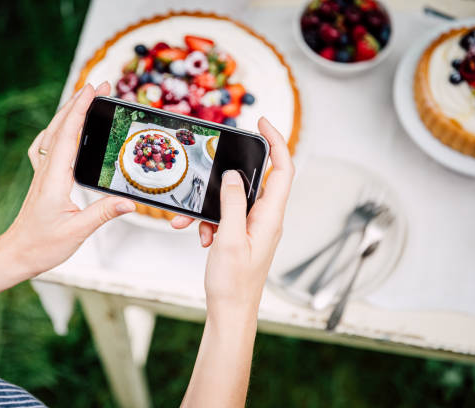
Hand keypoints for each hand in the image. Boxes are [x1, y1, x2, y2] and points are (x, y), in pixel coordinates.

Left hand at [0, 82, 134, 276]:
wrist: (17, 253)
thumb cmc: (42, 245)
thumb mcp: (76, 232)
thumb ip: (103, 214)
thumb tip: (129, 201)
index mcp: (55, 178)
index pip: (68, 135)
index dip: (81, 109)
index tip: (94, 89)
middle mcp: (46, 170)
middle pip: (60, 126)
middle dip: (80, 102)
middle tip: (101, 86)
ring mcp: (43, 172)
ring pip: (53, 133)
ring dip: (69, 111)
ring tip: (87, 98)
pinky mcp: (43, 178)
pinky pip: (47, 145)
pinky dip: (57, 129)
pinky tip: (61, 129)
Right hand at [172, 118, 293, 317]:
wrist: (231, 311)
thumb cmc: (234, 282)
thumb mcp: (229, 239)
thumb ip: (232, 204)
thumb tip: (234, 175)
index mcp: (270, 217)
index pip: (283, 170)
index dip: (277, 142)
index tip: (263, 123)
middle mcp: (266, 218)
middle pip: (254, 181)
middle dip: (226, 179)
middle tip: (212, 168)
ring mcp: (253, 226)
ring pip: (232, 200)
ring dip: (210, 206)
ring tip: (192, 223)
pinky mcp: (241, 234)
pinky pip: (224, 217)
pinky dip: (208, 222)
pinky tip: (199, 237)